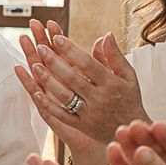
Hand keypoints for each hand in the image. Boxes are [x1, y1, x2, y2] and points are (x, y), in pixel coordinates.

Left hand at [14, 22, 148, 164]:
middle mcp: (100, 99)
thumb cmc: (129, 99)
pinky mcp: (81, 126)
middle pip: (73, 78)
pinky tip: (36, 92)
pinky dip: (48, 104)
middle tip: (40, 47)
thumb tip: (106, 34)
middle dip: (55, 62)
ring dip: (48, 80)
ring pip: (65, 96)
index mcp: (111, 84)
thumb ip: (115, 55)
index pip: (88, 64)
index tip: (56, 38)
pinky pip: (62, 115)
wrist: (131, 130)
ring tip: (34, 65)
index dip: (71, 50)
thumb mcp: (129, 76)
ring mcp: (89, 114)